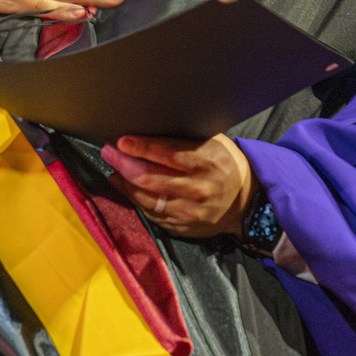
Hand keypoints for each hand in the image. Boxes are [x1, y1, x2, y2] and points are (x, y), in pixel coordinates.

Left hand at [100, 134, 259, 238]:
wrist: (246, 200)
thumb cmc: (225, 165)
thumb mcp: (214, 144)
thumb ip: (187, 140)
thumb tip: (153, 129)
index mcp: (206, 163)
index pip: (169, 154)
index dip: (143, 147)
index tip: (123, 142)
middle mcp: (198, 188)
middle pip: (153, 179)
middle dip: (126, 166)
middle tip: (109, 155)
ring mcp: (190, 211)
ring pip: (149, 200)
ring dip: (127, 186)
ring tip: (114, 174)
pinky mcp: (185, 226)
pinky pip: (154, 215)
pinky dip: (139, 202)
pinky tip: (129, 191)